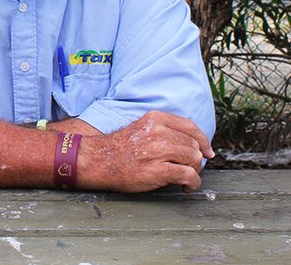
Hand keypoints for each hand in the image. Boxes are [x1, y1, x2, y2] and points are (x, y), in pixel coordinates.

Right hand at [80, 111, 214, 192]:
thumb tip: (192, 144)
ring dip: (194, 172)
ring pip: (194, 159)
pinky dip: (193, 183)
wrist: (98, 160)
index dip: (203, 141)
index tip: (207, 151)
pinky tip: (185, 187)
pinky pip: (188, 175)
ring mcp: (158, 151)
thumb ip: (163, 130)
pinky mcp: (158, 170)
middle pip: (193, 145)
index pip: (190, 127)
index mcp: (155, 119)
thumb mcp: (141, 128)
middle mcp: (158, 132)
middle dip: (195, 159)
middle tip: (188, 168)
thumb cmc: (119, 148)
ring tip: (186, 178)